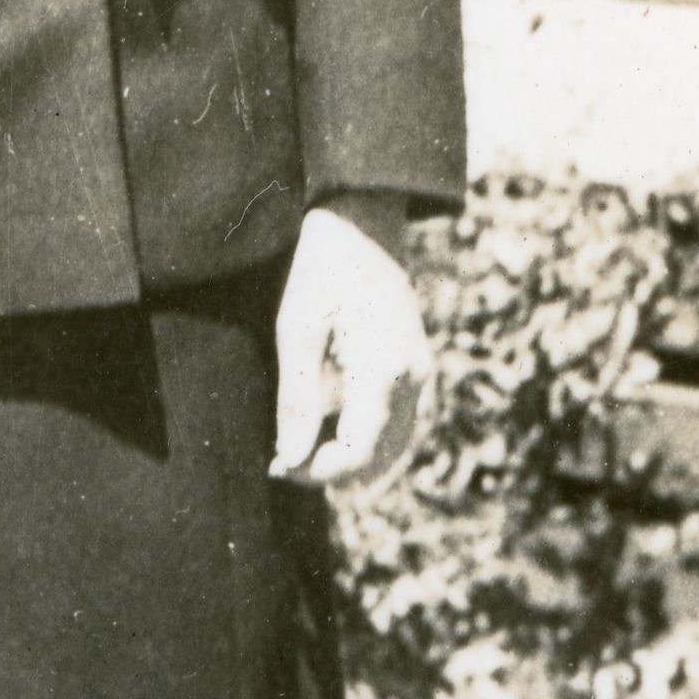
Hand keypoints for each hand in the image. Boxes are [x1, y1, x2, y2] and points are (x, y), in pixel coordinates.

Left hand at [270, 200, 432, 489]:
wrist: (363, 226)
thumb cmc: (322, 272)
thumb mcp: (297, 330)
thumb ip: (299, 400)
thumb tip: (291, 460)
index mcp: (383, 371)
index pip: (355, 454)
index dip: (315, 473)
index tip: (276, 466)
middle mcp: (413, 380)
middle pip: (378, 459)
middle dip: (330, 470)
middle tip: (282, 461)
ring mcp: (422, 375)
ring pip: (393, 447)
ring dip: (350, 459)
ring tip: (301, 447)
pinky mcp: (418, 369)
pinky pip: (400, 425)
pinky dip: (368, 440)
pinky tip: (330, 428)